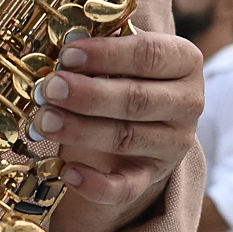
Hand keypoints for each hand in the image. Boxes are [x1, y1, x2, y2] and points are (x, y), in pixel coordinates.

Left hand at [29, 31, 202, 231]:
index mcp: (185, 61)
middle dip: (88, 95)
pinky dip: (96, 185)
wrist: (150, 120)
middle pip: (137, 99)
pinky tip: (69, 173)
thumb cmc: (129, 75)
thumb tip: (67, 43)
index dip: (107, 55)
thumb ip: (102, 48)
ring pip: (126, 139)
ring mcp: (173, 144)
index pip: (149, 55)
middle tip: (50, 88)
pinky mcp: (154, 176)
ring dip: (81, 131)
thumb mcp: (124, 55)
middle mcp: (187, 104)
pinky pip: (127, 188)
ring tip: (44, 121)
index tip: (68, 55)